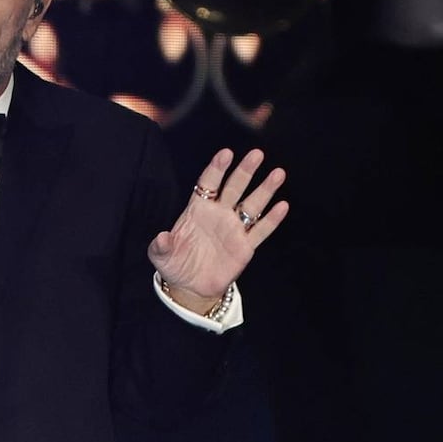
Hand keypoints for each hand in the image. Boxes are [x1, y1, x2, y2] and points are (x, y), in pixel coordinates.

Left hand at [148, 148, 287, 312]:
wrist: (191, 287)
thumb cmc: (175, 264)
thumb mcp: (161, 255)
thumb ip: (160, 245)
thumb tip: (161, 238)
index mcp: (197, 209)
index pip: (208, 183)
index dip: (217, 169)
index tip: (226, 154)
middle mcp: (218, 214)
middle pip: (234, 187)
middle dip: (245, 171)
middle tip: (257, 154)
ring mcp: (233, 229)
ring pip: (252, 205)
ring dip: (265, 190)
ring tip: (278, 173)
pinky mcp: (245, 247)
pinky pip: (260, 231)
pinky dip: (271, 219)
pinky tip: (282, 206)